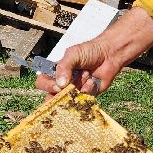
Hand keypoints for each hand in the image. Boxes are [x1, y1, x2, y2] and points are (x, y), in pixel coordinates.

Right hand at [35, 6, 152, 95]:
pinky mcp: (86, 96)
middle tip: (70, 89)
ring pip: (68, 101)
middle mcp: (63, 84)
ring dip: (77, 89)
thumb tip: (60, 84)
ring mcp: (74, 91)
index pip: (42, 83)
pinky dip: (87, 90)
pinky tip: (93, 81)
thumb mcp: (73, 55)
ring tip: (86, 75)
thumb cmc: (90, 51)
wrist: (110, 54)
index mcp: (56, 72)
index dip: (46, 86)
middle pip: (51, 97)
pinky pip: (82, 100)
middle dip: (59, 96)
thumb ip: (64, 67)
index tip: (57, 85)